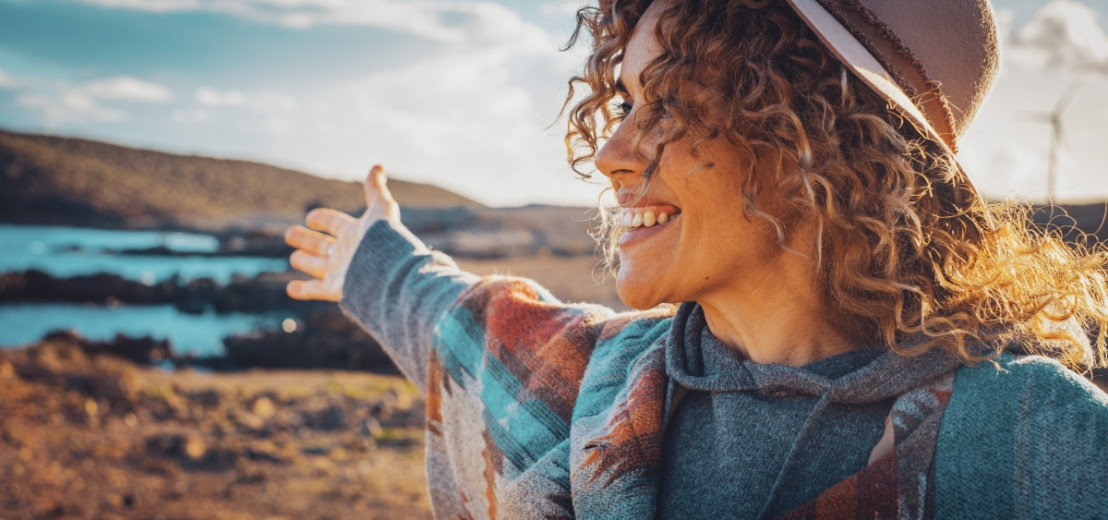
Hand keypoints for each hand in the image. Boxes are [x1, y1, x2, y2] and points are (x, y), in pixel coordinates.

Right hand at [284, 165, 399, 301]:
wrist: (388, 272)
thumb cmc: (383, 239)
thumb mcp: (381, 209)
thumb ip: (376, 189)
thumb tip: (378, 166)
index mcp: (356, 233)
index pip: (335, 224)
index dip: (323, 219)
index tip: (311, 217)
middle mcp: (347, 252)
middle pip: (322, 245)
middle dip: (307, 240)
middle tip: (290, 234)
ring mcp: (340, 271)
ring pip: (317, 265)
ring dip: (304, 261)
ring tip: (294, 257)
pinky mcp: (336, 289)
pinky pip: (315, 290)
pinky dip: (302, 290)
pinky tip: (291, 288)